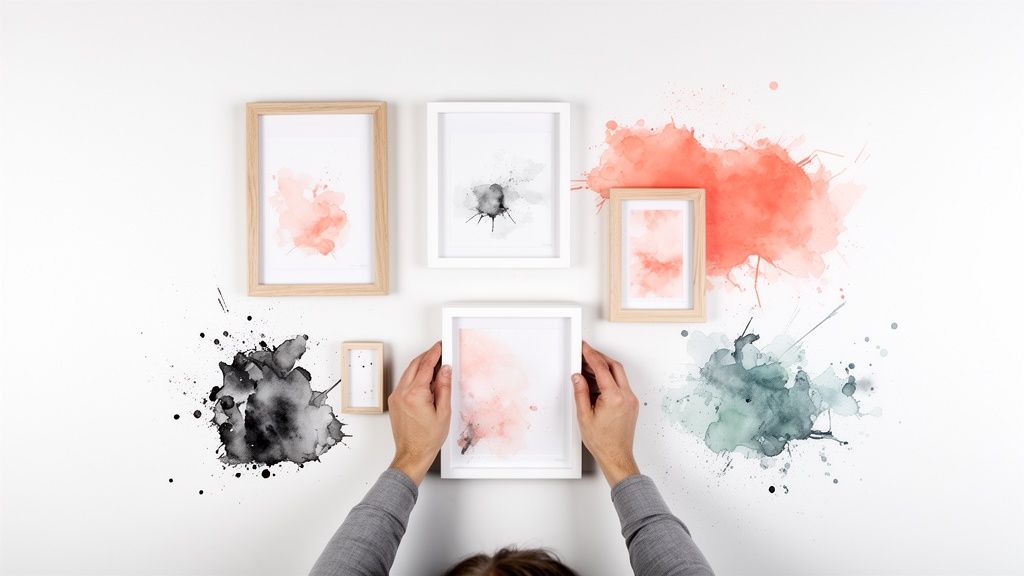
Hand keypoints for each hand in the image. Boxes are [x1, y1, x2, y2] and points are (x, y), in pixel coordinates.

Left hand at [388, 342, 451, 484]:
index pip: (426, 366)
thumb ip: (444, 387)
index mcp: (415, 394)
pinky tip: (424, 378)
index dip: (434, 353)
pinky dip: (414, 375)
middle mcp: (402, 393)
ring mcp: (396, 396)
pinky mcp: (394, 401)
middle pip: (415, 365)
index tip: (440, 346)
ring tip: (434, 364)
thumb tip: (445, 370)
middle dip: (427, 356)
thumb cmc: (427, 438)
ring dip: (420, 365)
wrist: (412, 453)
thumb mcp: (443, 412)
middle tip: (439, 352)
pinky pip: (404, 381)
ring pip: (408, 372)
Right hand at [572, 341, 639, 486]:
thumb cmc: (602, 442)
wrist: (616, 456)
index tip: (584, 348)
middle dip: (599, 357)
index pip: (602, 369)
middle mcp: (627, 396)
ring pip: (619, 374)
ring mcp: (631, 400)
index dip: (591, 355)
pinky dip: (609, 379)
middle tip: (586, 354)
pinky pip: (621, 384)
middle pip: (614, 366)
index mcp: (615, 398)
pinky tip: (596, 382)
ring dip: (604, 368)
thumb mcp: (584, 416)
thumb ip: (581, 393)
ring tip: (587, 369)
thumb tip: (577, 377)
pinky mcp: (631, 404)